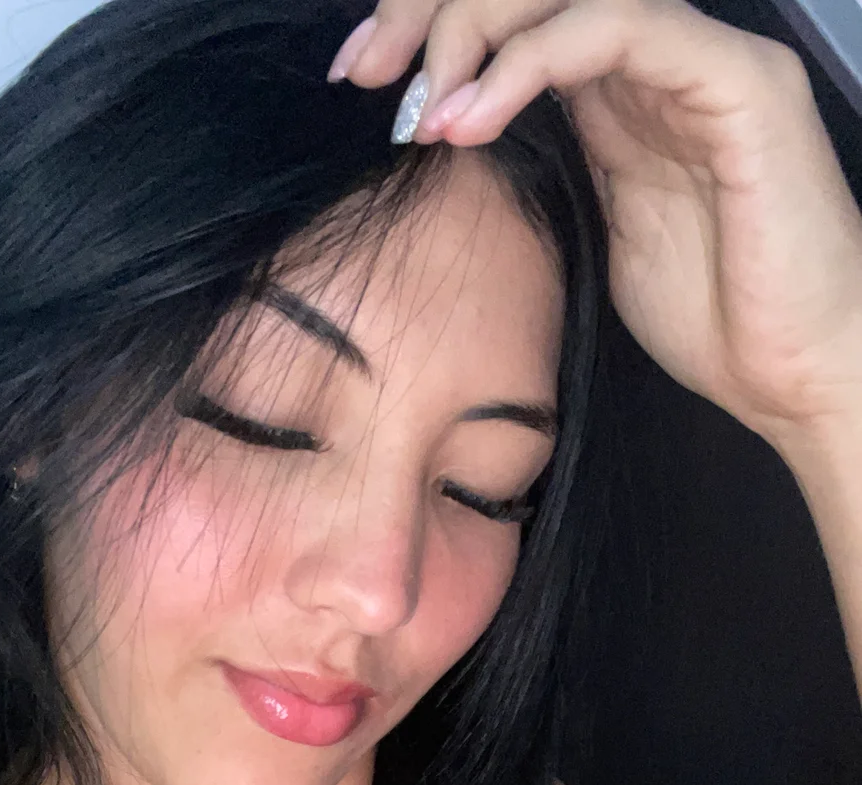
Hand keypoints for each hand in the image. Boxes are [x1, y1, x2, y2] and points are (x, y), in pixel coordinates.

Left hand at [330, 0, 861, 449]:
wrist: (795, 374)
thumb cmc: (709, 321)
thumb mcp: (598, 239)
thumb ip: (552, 174)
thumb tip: (463, 145)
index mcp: (621, 99)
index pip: (518, 23)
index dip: (433, 33)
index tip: (363, 81)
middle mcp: (656, 65)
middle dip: (431, 13)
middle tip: (364, 71)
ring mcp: (700, 65)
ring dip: (473, 31)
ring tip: (418, 106)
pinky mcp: (737, 84)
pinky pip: (619, 28)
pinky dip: (531, 63)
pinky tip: (472, 118)